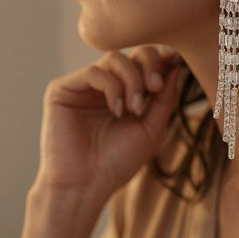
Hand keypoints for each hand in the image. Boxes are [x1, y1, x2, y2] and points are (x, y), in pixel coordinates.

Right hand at [35, 46, 183, 200]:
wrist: (86, 185)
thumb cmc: (117, 162)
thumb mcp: (151, 129)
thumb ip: (165, 98)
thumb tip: (176, 63)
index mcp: (124, 92)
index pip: (144, 61)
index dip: (161, 59)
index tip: (176, 63)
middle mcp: (103, 85)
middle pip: (131, 52)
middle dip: (149, 65)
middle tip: (156, 89)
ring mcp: (82, 86)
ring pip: (114, 58)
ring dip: (132, 80)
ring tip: (135, 109)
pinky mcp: (62, 89)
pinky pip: (93, 72)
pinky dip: (112, 88)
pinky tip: (117, 111)